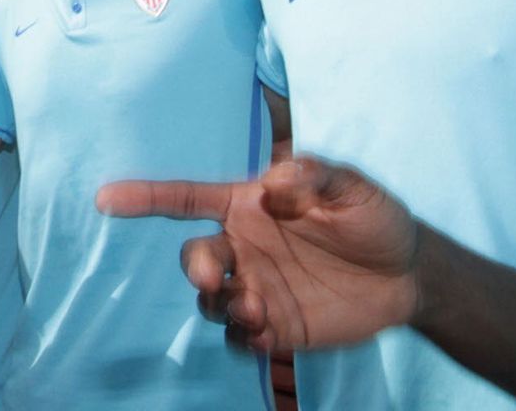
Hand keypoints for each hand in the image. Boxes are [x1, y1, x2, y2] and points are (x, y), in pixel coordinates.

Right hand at [97, 155, 421, 351]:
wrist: (407, 275)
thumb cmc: (375, 218)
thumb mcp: (355, 187)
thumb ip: (318, 176)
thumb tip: (277, 180)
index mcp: (250, 204)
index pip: (188, 198)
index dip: (146, 196)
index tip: (107, 198)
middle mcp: (244, 246)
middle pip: (193, 256)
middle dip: (195, 269)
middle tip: (218, 277)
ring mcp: (257, 287)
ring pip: (211, 301)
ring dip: (223, 306)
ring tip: (257, 309)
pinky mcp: (276, 327)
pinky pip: (240, 337)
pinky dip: (244, 338)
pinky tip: (269, 334)